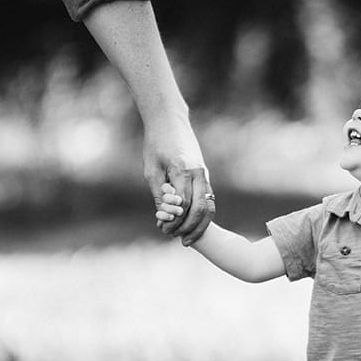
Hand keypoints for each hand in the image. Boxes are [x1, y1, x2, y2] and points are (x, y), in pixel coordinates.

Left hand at [143, 122, 214, 244]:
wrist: (169, 121)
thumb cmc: (156, 144)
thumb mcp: (151, 170)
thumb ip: (159, 194)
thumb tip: (165, 217)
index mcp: (184, 171)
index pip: (183, 205)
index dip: (174, 221)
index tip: (163, 230)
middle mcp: (199, 174)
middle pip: (201, 209)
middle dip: (190, 228)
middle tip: (177, 239)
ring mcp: (205, 174)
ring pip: (209, 206)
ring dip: (199, 225)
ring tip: (188, 238)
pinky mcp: (205, 175)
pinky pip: (208, 199)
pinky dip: (202, 215)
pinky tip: (192, 223)